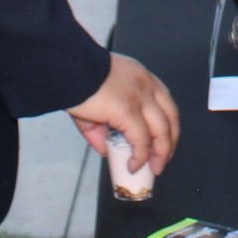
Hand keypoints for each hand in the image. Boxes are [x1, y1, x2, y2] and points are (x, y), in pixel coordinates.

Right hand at [68, 53, 179, 172]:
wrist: (67, 69)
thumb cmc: (77, 79)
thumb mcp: (96, 101)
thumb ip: (102, 127)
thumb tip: (106, 150)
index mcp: (141, 77)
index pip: (165, 103)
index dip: (168, 125)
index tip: (164, 141)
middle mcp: (146, 84)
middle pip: (171, 117)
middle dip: (169, 142)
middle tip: (162, 160)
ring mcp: (139, 96)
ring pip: (161, 130)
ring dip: (160, 154)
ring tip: (153, 168)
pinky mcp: (128, 110)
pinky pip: (140, 140)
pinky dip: (140, 156)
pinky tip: (133, 165)